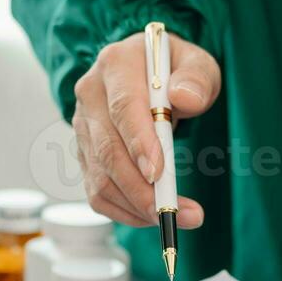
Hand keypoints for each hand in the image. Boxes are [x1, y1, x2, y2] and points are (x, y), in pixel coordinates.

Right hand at [72, 32, 220, 227]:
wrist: (150, 76)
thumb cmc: (176, 72)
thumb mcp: (198, 63)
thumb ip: (197, 77)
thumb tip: (184, 98)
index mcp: (116, 65)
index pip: (123, 108)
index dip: (139, 143)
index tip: (158, 173)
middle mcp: (91, 95)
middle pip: (109, 151)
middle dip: (140, 188)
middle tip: (172, 210)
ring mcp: (83, 127)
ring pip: (101, 178)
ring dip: (135, 205)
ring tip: (172, 216)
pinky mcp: (85, 154)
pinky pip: (98, 193)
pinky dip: (125, 211)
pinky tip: (150, 216)